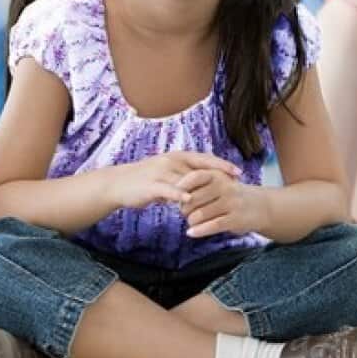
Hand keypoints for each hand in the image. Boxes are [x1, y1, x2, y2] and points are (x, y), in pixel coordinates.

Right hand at [110, 152, 241, 209]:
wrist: (118, 184)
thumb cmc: (144, 180)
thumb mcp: (167, 175)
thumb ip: (183, 179)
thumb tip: (200, 186)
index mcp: (176, 157)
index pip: (204, 159)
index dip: (221, 165)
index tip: (238, 172)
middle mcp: (170, 161)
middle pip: (200, 168)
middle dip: (219, 176)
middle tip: (236, 184)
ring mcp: (161, 172)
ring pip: (186, 179)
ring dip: (204, 188)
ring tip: (220, 195)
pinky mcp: (151, 185)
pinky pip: (168, 189)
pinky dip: (179, 194)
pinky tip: (189, 200)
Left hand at [176, 168, 268, 237]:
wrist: (260, 207)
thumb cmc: (231, 195)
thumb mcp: (219, 182)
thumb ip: (200, 184)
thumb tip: (174, 192)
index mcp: (218, 175)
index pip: (195, 176)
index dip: (181, 185)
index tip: (171, 193)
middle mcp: (225, 187)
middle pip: (194, 198)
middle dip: (184, 207)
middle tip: (182, 212)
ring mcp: (231, 203)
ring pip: (201, 213)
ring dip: (191, 220)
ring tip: (190, 222)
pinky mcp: (235, 219)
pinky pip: (212, 226)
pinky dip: (199, 231)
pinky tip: (190, 233)